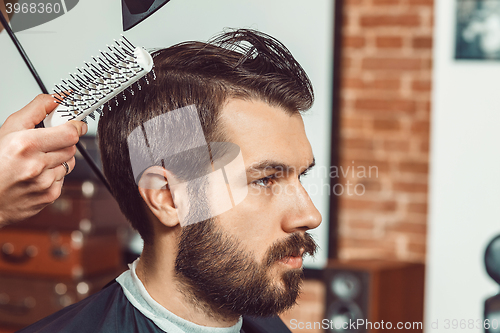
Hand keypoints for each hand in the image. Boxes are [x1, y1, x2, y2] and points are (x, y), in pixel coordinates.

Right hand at [0, 94, 86, 226]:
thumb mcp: (9, 128)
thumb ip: (36, 110)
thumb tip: (58, 98)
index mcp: (26, 145)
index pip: (70, 133)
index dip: (75, 126)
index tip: (75, 122)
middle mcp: (37, 165)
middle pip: (72, 147)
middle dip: (63, 142)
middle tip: (47, 142)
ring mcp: (45, 183)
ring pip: (70, 162)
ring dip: (59, 159)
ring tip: (37, 160)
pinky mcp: (50, 195)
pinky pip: (64, 178)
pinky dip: (54, 174)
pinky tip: (37, 174)